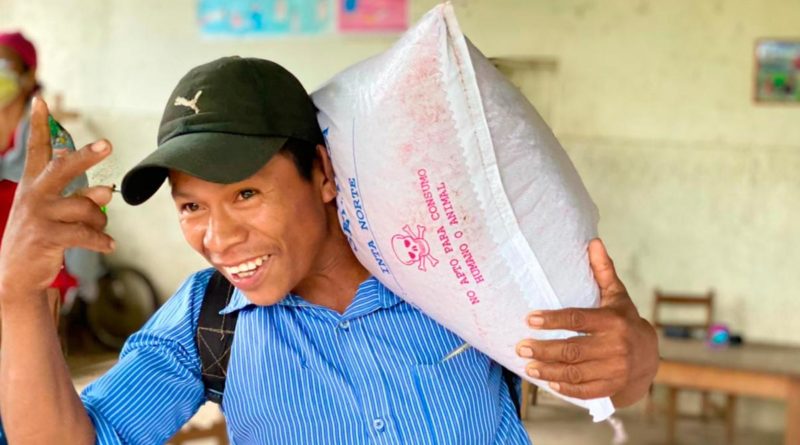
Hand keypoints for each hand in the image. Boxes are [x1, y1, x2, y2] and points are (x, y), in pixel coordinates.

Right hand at [0, 97, 114, 302]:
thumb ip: (76, 195)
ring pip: (87, 207)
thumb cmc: (42, 236)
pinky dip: (102, 241)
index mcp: (32, 184)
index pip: (35, 150)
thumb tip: (106, 190)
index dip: (38, 125)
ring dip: (100, 220)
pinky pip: (87, 234)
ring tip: (99, 230)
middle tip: (108, 144)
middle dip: (87, 156)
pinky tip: (109, 246)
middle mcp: (33, 195)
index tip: (40, 101)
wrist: (17, 275)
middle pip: (63, 168)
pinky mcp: (47, 237)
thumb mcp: (51, 211)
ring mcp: (38, 215)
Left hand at [515, 239, 658, 406]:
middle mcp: (615, 346)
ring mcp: (614, 369)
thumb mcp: (616, 296)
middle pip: (572, 349)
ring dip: (548, 371)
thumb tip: (593, 242)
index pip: (577, 320)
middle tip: (521, 346)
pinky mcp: (612, 386)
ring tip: (528, 366)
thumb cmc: (624, 320)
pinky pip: (585, 390)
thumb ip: (603, 271)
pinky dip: (566, 389)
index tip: (529, 319)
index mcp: (613, 321)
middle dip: (543, 349)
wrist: (649, 357)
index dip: (552, 320)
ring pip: (575, 372)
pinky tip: (549, 384)